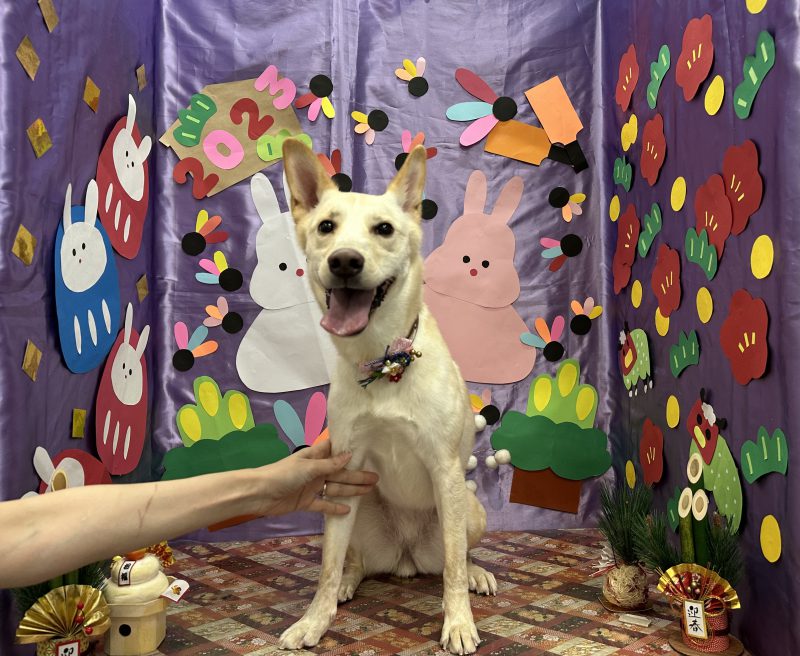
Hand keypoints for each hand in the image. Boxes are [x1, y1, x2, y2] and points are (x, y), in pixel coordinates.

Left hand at [252, 440, 377, 516]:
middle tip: (376, 478)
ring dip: (351, 490)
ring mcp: (311, 487)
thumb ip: (329, 464)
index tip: (366, 449)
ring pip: (335, 488)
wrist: (259, 494)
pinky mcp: (305, 502)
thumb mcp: (308, 467)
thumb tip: (349, 456)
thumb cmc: (282, 474)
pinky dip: (334, 507)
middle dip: (357, 475)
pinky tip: (348, 510)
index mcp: (315, 456)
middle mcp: (315, 470)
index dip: (349, 450)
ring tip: (368, 491)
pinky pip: (323, 504)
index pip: (335, 450)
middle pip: (340, 472)